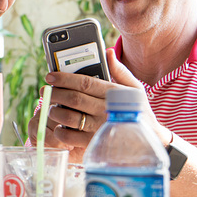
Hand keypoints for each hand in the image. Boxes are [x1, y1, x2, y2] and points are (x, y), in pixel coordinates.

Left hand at [30, 49, 170, 162]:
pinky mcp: (94, 144)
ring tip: (50, 107)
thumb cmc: (138, 110)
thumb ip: (119, 70)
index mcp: (113, 93)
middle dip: (55, 93)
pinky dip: (59, 131)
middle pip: (73, 98)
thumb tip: (108, 52)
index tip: (50, 76)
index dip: (64, 78)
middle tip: (45, 91)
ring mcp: (99, 128)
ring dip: (54, 111)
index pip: (84, 82)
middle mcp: (105, 110)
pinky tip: (58, 126)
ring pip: (68, 117)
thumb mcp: (134, 88)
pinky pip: (69, 137)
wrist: (151, 141)